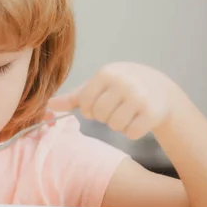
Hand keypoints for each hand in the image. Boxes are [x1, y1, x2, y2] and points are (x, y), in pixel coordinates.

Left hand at [48, 62, 183, 139]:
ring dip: (118, 124)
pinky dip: (133, 131)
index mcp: (106, 73)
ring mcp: (139, 98)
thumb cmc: (120, 87)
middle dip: (105, 117)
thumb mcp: (97, 86)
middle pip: (100, 116)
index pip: (85, 103)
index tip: (99, 104)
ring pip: (115, 126)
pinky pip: (132, 133)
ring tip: (127, 112)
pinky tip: (138, 119)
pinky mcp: (152, 112)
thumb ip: (74, 97)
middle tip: (115, 108)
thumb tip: (48, 106)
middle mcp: (123, 83)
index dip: (90, 109)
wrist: (159, 87)